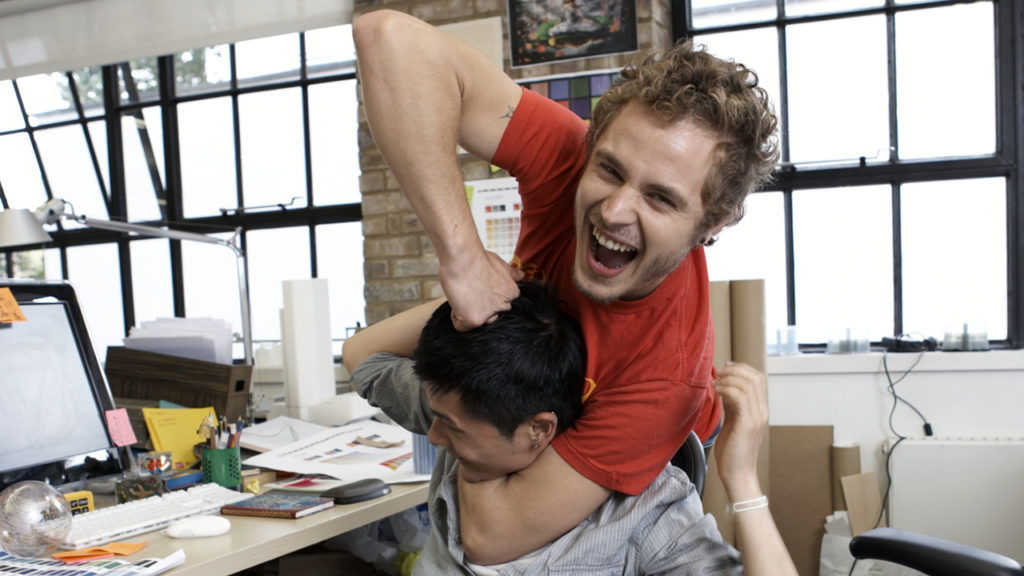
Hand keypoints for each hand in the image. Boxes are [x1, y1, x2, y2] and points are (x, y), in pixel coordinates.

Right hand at [439, 249, 523, 330]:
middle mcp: (503, 305)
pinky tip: (456, 301)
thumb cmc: (477, 258)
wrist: (463, 258)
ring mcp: (489, 314)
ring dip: (469, 313)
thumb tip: (521, 276)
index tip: (480, 288)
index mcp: (511, 293)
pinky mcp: (473, 320)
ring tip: (463, 295)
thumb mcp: (500, 264)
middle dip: (481, 307)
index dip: (488, 297)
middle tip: (470, 292)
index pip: (502, 304)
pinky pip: (462, 327)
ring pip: (478, 322)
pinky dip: (456, 317)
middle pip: (491, 315)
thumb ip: (511, 274)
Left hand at [713, 362, 767, 499]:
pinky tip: (717, 391)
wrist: (738, 474)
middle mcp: (762, 412)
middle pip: (756, 377)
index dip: (742, 368)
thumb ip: (733, 405)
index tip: (725, 367)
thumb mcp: (734, 422)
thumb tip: (725, 387)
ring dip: (729, 378)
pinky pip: (740, 397)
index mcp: (760, 410)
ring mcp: (757, 418)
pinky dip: (727, 389)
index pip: (758, 379)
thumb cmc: (733, 451)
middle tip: (719, 372)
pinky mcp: (748, 424)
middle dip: (735, 369)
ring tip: (716, 382)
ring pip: (748, 384)